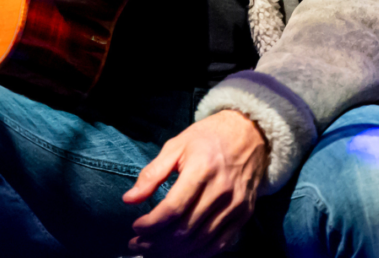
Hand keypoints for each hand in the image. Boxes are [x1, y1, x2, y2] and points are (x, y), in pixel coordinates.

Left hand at [123, 110, 267, 256]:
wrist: (249, 133)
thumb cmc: (208, 137)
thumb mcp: (177, 145)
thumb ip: (152, 173)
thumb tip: (129, 199)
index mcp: (201, 168)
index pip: (173, 208)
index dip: (151, 224)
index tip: (136, 226)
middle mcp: (221, 190)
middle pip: (184, 229)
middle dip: (156, 242)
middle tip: (138, 243)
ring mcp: (235, 205)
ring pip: (200, 241)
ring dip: (173, 252)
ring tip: (153, 250)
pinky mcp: (244, 215)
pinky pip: (219, 244)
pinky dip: (198, 253)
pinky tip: (180, 252)